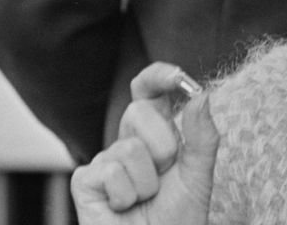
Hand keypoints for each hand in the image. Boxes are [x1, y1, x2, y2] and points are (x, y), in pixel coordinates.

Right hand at [71, 63, 217, 224]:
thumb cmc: (179, 216)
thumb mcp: (199, 173)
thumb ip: (202, 135)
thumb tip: (201, 94)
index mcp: (155, 132)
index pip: (149, 90)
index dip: (158, 76)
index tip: (178, 77)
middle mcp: (127, 140)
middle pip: (140, 111)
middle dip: (164, 146)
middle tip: (165, 175)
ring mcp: (104, 160)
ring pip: (129, 148)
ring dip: (148, 182)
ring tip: (146, 199)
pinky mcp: (84, 182)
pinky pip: (110, 172)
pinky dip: (127, 196)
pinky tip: (124, 208)